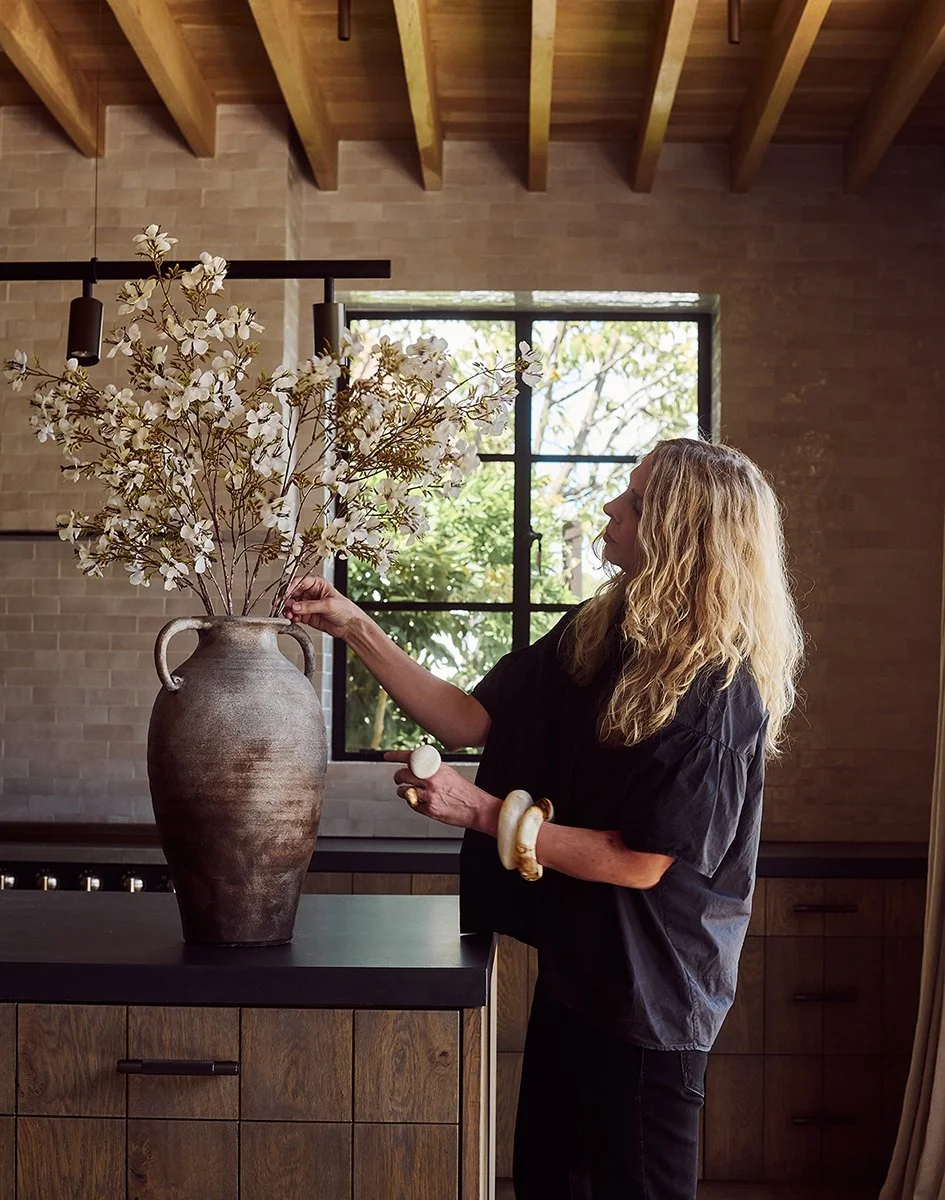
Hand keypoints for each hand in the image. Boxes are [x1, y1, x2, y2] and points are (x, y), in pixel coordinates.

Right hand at [283, 575, 363, 639]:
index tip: (285, 595)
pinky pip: (294, 614)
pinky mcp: (306, 615)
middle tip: (281, 606)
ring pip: (291, 604)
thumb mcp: (328, 605)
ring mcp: (307, 604)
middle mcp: (310, 593)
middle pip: (292, 593)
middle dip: (286, 599)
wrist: (350, 625)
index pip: (299, 582)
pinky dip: (291, 617)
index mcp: (317, 584)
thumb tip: (295, 606)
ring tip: (289, 615)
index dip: (290, 587)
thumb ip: (310, 606)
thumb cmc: (345, 610)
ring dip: (287, 609)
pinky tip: (293, 619)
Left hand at [385, 751, 500, 834]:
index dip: (396, 755)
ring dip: (403, 792)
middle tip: (399, 779)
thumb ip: (432, 770)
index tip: (387, 755)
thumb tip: (416, 767)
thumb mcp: (449, 773)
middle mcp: (431, 779)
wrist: (476, 807)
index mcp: (436, 768)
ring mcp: (429, 794)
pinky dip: (413, 803)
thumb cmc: (464, 791)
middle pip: (402, 774)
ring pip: (403, 791)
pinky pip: (412, 804)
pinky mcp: (428, 808)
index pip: (412, 757)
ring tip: (410, 792)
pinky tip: (422, 802)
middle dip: (398, 778)